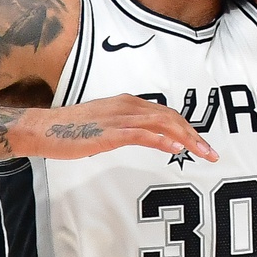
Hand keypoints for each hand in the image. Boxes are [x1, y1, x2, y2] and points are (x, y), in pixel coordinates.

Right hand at [19, 94, 219, 161]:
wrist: (44, 129)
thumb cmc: (72, 130)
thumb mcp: (107, 126)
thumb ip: (129, 129)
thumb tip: (151, 140)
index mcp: (128, 103)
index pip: (167, 114)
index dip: (188, 128)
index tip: (202, 144)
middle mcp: (128, 105)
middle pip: (171, 117)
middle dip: (194, 135)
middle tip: (212, 153)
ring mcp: (119, 117)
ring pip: (162, 124)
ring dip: (185, 139)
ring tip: (202, 153)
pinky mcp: (110, 132)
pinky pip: (141, 134)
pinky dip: (161, 140)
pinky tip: (175, 149)